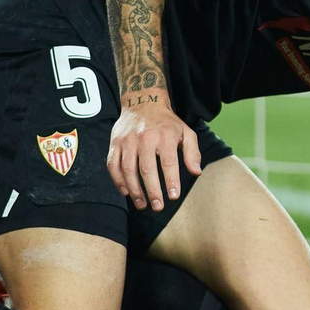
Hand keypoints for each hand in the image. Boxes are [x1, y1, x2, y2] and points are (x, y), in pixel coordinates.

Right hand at [105, 93, 201, 211]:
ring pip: (128, 169)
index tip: (173, 196)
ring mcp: (127, 140)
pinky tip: (126, 192)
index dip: (171, 180)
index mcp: (165, 135)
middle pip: (147, 168)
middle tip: (158, 206)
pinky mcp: (115, 143)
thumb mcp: (186, 132)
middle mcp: (145, 137)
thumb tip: (196, 172)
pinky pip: (113, 165)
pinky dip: (118, 181)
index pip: (168, 161)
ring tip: (143, 204)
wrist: (142, 102)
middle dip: (152, 190)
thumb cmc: (167, 123)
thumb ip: (192, 152)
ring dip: (135, 190)